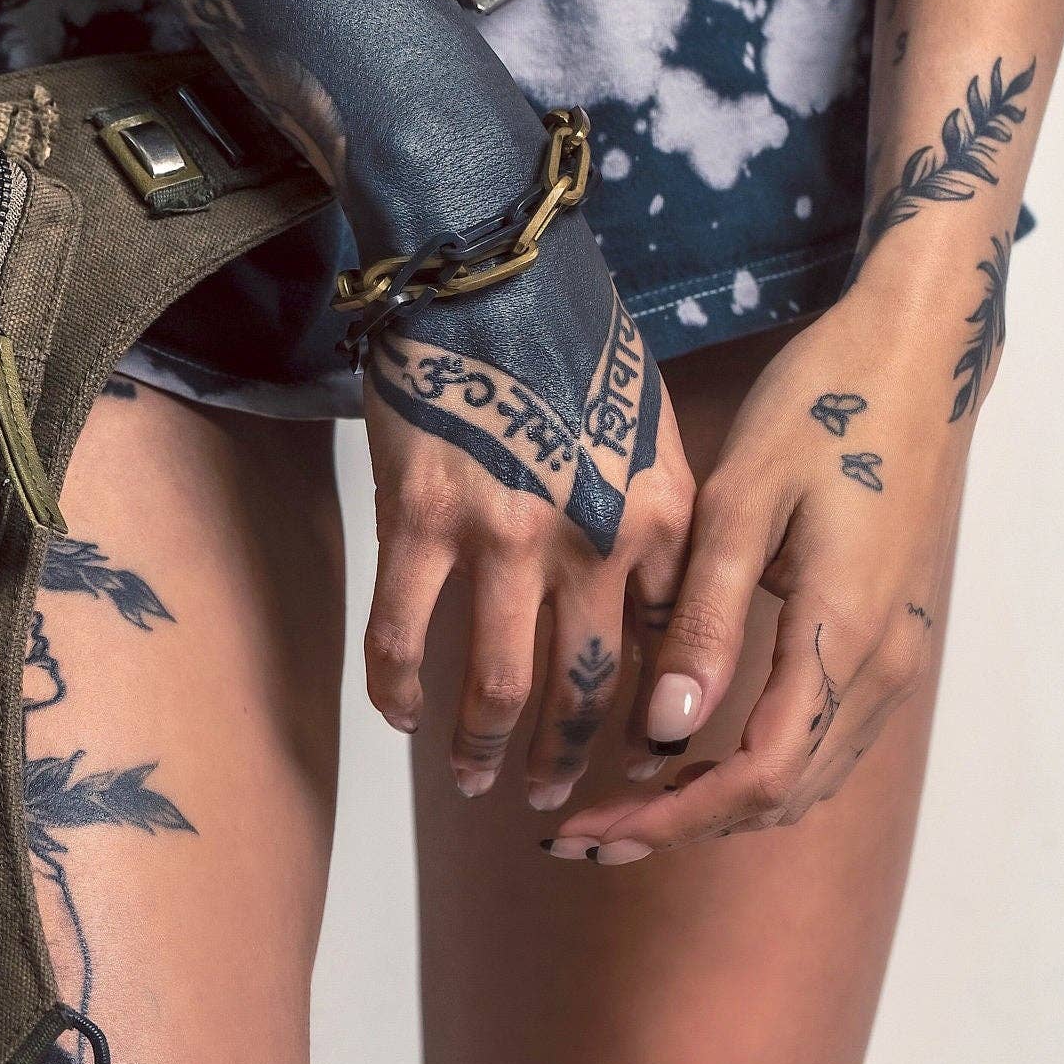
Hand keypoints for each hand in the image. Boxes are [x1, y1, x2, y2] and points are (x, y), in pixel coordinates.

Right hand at [357, 240, 692, 806]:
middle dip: (566, 759)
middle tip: (549, 800)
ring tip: (473, 780)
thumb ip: (659, 518)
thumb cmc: (576, 337)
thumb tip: (655, 603)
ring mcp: (506, 533)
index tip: (636, 767)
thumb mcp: (652, 428)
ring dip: (483, 746)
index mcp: (664, 518)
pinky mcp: (423, 519)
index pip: (666, 652)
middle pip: (584, 686)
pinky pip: (406, 633)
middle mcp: (595, 539)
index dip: (651, 725)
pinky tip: (397, 713)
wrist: (490, 263)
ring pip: (498, 681)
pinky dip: (399, 687)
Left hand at [549, 284, 966, 857]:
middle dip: (681, 824)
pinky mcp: (896, 638)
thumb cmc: (824, 405)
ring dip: (720, 804)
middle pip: (783, 795)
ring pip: (810, 777)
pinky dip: (760, 770)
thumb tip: (664, 731)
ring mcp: (900, 656)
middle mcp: (885, 664)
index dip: (673, 816)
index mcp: (841, 632)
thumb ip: (705, 619)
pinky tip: (694, 754)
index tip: (591, 827)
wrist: (923, 355)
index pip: (758, 775)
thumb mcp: (744, 498)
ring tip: (626, 806)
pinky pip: (828, 740)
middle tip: (586, 832)